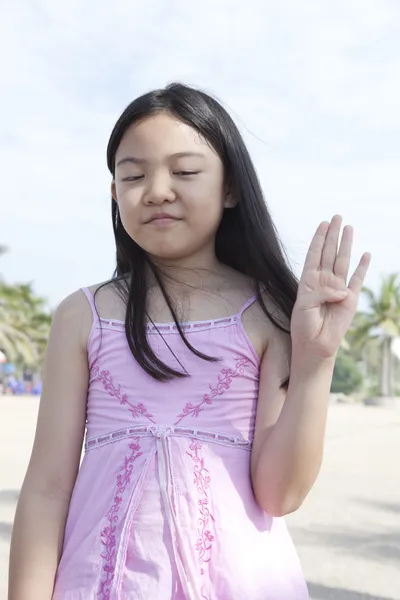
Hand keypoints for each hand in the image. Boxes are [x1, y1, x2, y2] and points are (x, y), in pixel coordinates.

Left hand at [291, 215, 370, 358]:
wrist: (315, 344)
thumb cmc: (304, 325)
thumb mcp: (304, 305)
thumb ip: (321, 292)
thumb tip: (342, 289)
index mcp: (308, 281)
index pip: (314, 254)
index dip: (318, 239)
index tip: (323, 224)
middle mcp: (324, 281)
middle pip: (329, 252)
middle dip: (333, 235)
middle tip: (337, 217)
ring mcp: (338, 288)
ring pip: (343, 261)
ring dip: (346, 244)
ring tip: (349, 228)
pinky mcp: (350, 299)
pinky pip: (357, 279)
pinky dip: (362, 267)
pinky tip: (366, 254)